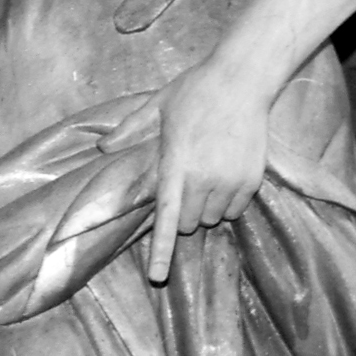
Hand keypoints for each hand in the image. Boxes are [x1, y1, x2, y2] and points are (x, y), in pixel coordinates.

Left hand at [147, 56, 272, 285]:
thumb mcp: (158, 105)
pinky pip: (235, 210)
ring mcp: (231, 182)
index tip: (158, 276)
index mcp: (177, 165)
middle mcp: (204, 180)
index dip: (163, 250)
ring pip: (212, 218)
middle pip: (189, 224)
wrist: (243, 79)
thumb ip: (130, 129)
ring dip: (206, 208)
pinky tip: (226, 173)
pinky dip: (228, 202)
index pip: (168, 217)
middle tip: (185, 182)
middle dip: (183, 212)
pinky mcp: (252, 181)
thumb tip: (103, 147)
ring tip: (207, 173)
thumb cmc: (196, 90)